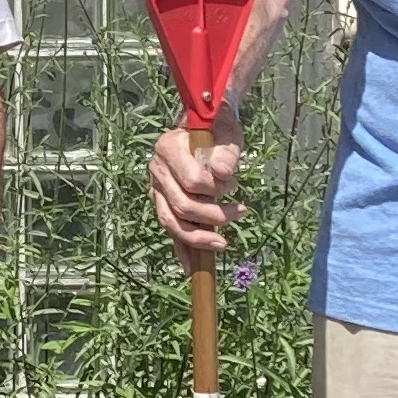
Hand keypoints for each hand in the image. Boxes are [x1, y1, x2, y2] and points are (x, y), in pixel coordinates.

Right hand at [148, 126, 245, 262]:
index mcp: (168, 148)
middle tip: (240, 213)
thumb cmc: (218, 130)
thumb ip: (226, 153)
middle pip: (181, 205)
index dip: (215, 189)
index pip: (191, 181)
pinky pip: (171, 230)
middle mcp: (157, 170)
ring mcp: (157, 189)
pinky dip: (181, 249)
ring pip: (172, 222)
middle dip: (212, 216)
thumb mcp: (228, 133)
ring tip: (223, 242)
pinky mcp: (163, 204)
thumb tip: (222, 174)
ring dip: (199, 237)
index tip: (233, 183)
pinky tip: (191, 267)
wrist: (206, 130)